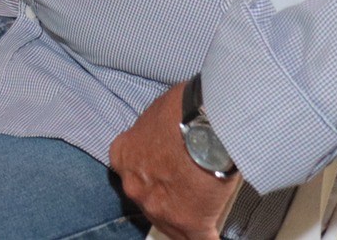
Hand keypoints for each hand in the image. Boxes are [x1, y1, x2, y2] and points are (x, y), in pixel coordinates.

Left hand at [109, 84, 241, 239]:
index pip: (129, 172)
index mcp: (124, 156)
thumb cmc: (183, 110)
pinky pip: (199, 239)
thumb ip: (155, 134)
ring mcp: (160, 208)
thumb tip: (168, 133)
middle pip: (148, 200)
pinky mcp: (189, 223)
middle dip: (166, 196)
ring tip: (204, 212)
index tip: (162, 172)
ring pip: (170, 223)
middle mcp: (135, 186)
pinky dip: (207, 237)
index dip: (148, 174)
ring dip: (185, 217)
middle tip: (187, 188)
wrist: (205, 125)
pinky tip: (212, 235)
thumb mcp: (157, 114)